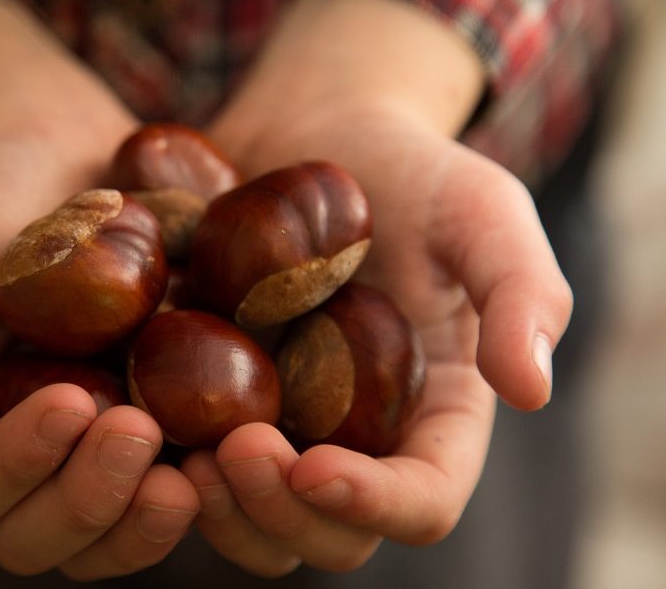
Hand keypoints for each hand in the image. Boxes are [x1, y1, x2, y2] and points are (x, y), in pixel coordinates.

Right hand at [0, 0, 198, 577]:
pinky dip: (204, 486)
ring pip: (109, 532)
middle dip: (89, 499)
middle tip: (139, 432)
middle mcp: (21, 454)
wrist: (51, 143)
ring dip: (144, 520)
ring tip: (193, 470)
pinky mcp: (156, 421)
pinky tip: (240, 449)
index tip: (69, 401)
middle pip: (40, 536)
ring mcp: (91, 445)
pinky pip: (175, 482)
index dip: (15, 466)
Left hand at [181, 0, 571, 575]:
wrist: (313, 130)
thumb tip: (533, 390)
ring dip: (219, 511)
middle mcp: (357, 439)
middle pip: (331, 534)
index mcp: (431, 415)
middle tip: (233, 448)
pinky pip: (189, 468)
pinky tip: (132, 422)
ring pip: (255, 523)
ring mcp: (285, 427)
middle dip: (282, 512)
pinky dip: (164, 468)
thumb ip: (521, 291)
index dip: (373, 503)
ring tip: (181, 453)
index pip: (421, 501)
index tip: (311, 464)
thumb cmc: (408, 165)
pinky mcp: (218, 402)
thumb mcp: (481, 210)